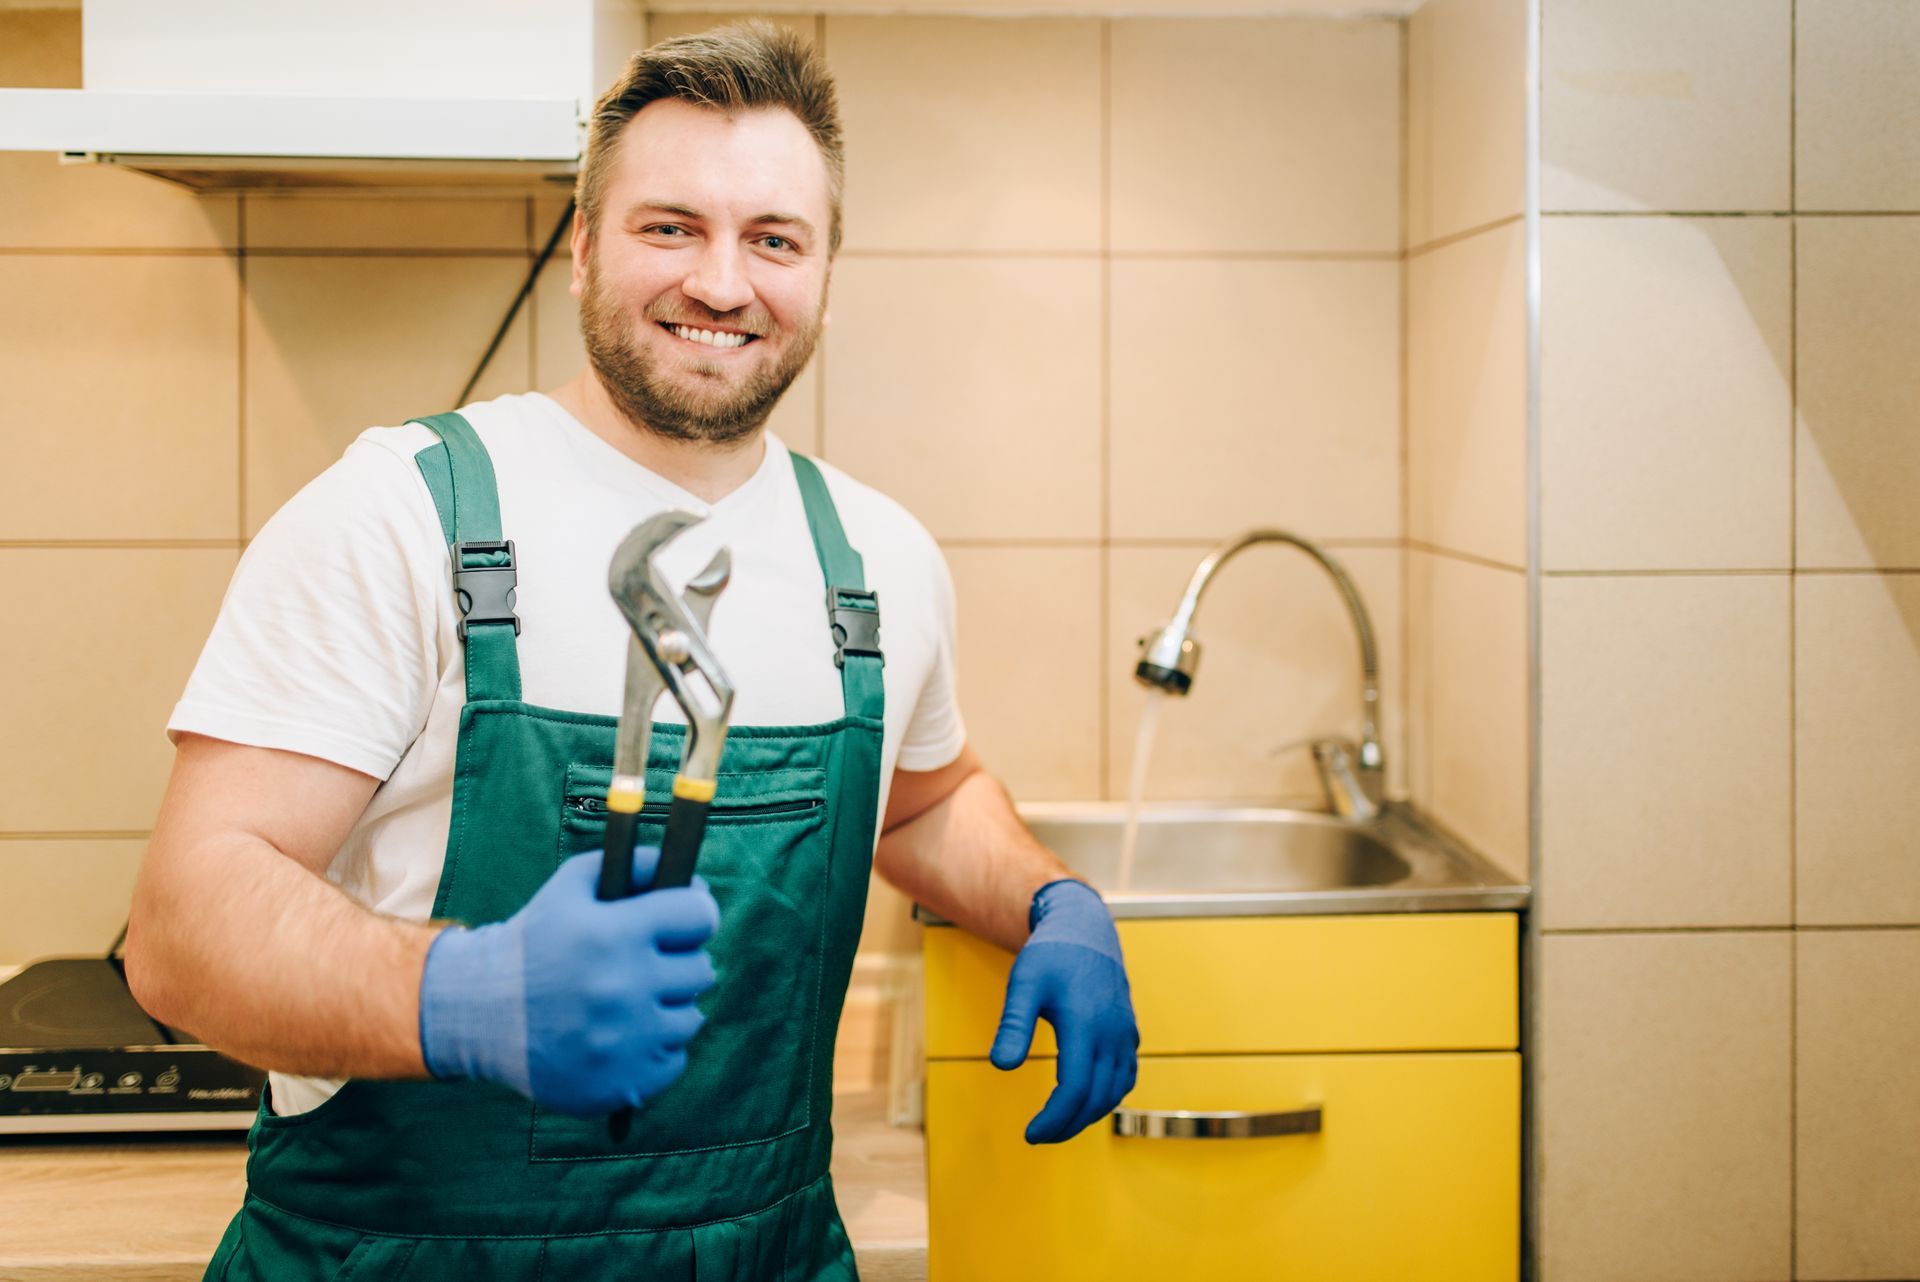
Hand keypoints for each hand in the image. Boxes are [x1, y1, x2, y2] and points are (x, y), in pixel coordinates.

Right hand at [418, 847, 719, 1116]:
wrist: (479, 1014)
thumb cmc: (535, 941)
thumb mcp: (572, 886)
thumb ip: (635, 865)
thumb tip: (698, 878)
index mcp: (614, 934)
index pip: (701, 916)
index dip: (694, 915)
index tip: (682, 923)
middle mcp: (623, 988)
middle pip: (702, 969)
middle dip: (679, 962)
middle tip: (648, 965)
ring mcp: (625, 1041)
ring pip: (692, 1017)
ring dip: (668, 1008)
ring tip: (631, 1002)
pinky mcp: (623, 1083)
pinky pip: (675, 1060)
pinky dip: (656, 1049)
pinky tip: (624, 1037)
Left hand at [989, 878, 1138, 1143]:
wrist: (1085, 930)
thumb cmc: (1050, 956)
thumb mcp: (1024, 984)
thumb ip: (1014, 1025)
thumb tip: (1001, 1066)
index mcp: (1086, 1024)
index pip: (1074, 1088)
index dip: (1054, 1119)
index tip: (1030, 1134)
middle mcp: (1112, 1033)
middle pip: (1095, 1098)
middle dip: (1067, 1125)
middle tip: (1038, 1136)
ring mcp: (1125, 1035)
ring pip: (1114, 1092)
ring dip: (1088, 1116)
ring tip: (1057, 1125)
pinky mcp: (1129, 1033)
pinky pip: (1125, 1078)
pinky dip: (1107, 1098)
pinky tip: (1085, 1102)